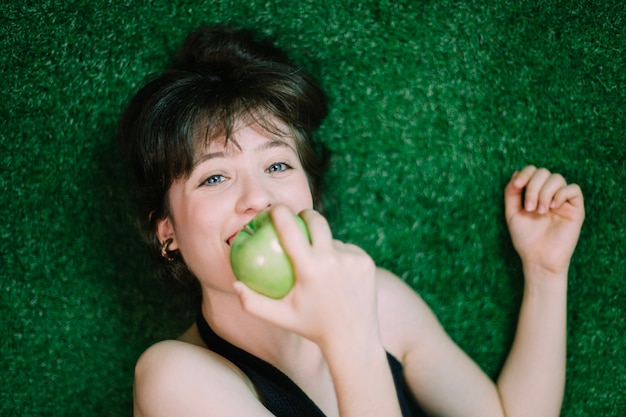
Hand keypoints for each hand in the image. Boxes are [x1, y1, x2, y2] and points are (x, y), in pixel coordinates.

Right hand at [234, 205, 380, 349]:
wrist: (352, 339)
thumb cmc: (311, 327)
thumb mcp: (280, 318)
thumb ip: (253, 303)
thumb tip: (236, 283)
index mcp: (310, 268)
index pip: (290, 228)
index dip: (280, 212)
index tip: (274, 209)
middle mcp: (333, 259)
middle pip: (316, 220)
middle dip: (305, 214)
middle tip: (298, 218)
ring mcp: (353, 259)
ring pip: (333, 239)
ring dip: (324, 244)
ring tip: (319, 260)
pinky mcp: (366, 261)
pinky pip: (348, 250)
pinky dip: (340, 256)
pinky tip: (337, 271)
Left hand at [504, 166, 584, 275]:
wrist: (538, 259)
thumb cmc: (525, 238)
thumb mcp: (512, 213)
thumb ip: (511, 193)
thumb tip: (515, 173)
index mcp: (534, 193)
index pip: (532, 171)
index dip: (525, 173)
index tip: (517, 186)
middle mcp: (548, 194)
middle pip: (544, 172)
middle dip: (533, 187)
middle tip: (529, 208)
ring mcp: (562, 200)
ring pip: (557, 178)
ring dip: (544, 193)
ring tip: (540, 211)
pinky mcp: (576, 209)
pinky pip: (573, 189)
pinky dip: (561, 194)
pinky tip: (553, 208)